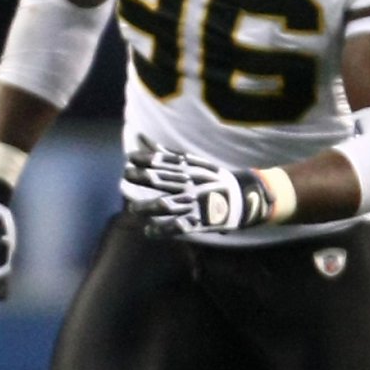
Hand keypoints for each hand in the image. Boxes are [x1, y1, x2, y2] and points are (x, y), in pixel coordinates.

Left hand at [123, 142, 274, 236]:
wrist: (243, 199)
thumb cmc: (211, 180)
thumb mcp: (193, 163)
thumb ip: (167, 155)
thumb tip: (142, 138)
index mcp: (190, 170)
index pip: (165, 161)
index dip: (146, 159)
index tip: (130, 158)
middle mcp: (191, 185)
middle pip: (162, 180)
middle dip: (141, 178)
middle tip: (127, 176)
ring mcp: (194, 204)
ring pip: (165, 205)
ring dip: (145, 207)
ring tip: (133, 209)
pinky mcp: (198, 222)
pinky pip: (176, 228)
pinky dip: (160, 231)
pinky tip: (149, 231)